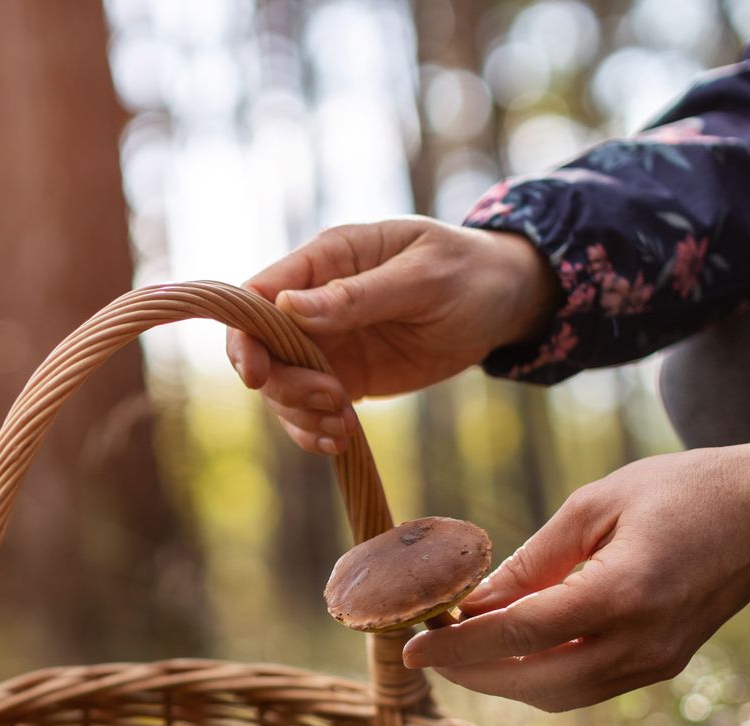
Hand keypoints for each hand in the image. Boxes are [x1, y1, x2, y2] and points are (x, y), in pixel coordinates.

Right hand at [226, 218, 557, 454]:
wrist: (504, 303)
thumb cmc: (468, 273)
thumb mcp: (423, 278)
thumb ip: (357, 294)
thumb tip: (287, 308)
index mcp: (327, 259)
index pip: (258, 295)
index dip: (246, 336)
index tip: (258, 376)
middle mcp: (313, 302)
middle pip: (261, 349)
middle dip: (282, 385)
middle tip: (331, 400)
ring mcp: (326, 343)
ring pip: (280, 387)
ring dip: (301, 414)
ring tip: (344, 427)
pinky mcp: (343, 377)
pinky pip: (307, 409)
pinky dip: (314, 431)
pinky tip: (342, 442)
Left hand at [401, 444, 749, 711]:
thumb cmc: (682, 488)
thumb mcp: (594, 505)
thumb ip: (531, 561)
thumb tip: (472, 603)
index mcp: (622, 593)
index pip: (518, 635)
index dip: (458, 645)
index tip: (412, 646)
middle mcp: (641, 642)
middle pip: (534, 682)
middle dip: (472, 672)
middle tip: (429, 650)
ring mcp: (656, 662)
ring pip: (559, 694)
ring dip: (504, 681)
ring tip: (461, 651)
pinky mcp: (663, 666)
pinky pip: (587, 686)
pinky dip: (541, 676)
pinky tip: (511, 651)